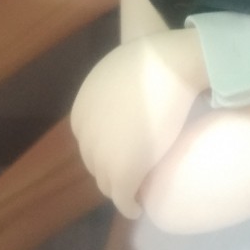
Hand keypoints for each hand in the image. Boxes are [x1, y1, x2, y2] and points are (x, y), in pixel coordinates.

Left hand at [70, 34, 202, 216]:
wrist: (169, 66)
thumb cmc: (153, 58)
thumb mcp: (119, 65)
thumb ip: (115, 79)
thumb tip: (127, 42)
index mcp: (81, 112)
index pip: (90, 141)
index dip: (108, 150)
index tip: (126, 153)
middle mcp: (85, 136)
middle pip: (96, 163)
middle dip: (111, 170)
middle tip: (134, 173)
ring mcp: (102, 156)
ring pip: (107, 183)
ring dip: (120, 188)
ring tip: (136, 191)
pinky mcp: (122, 172)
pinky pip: (122, 197)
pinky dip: (129, 205)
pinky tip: (137, 207)